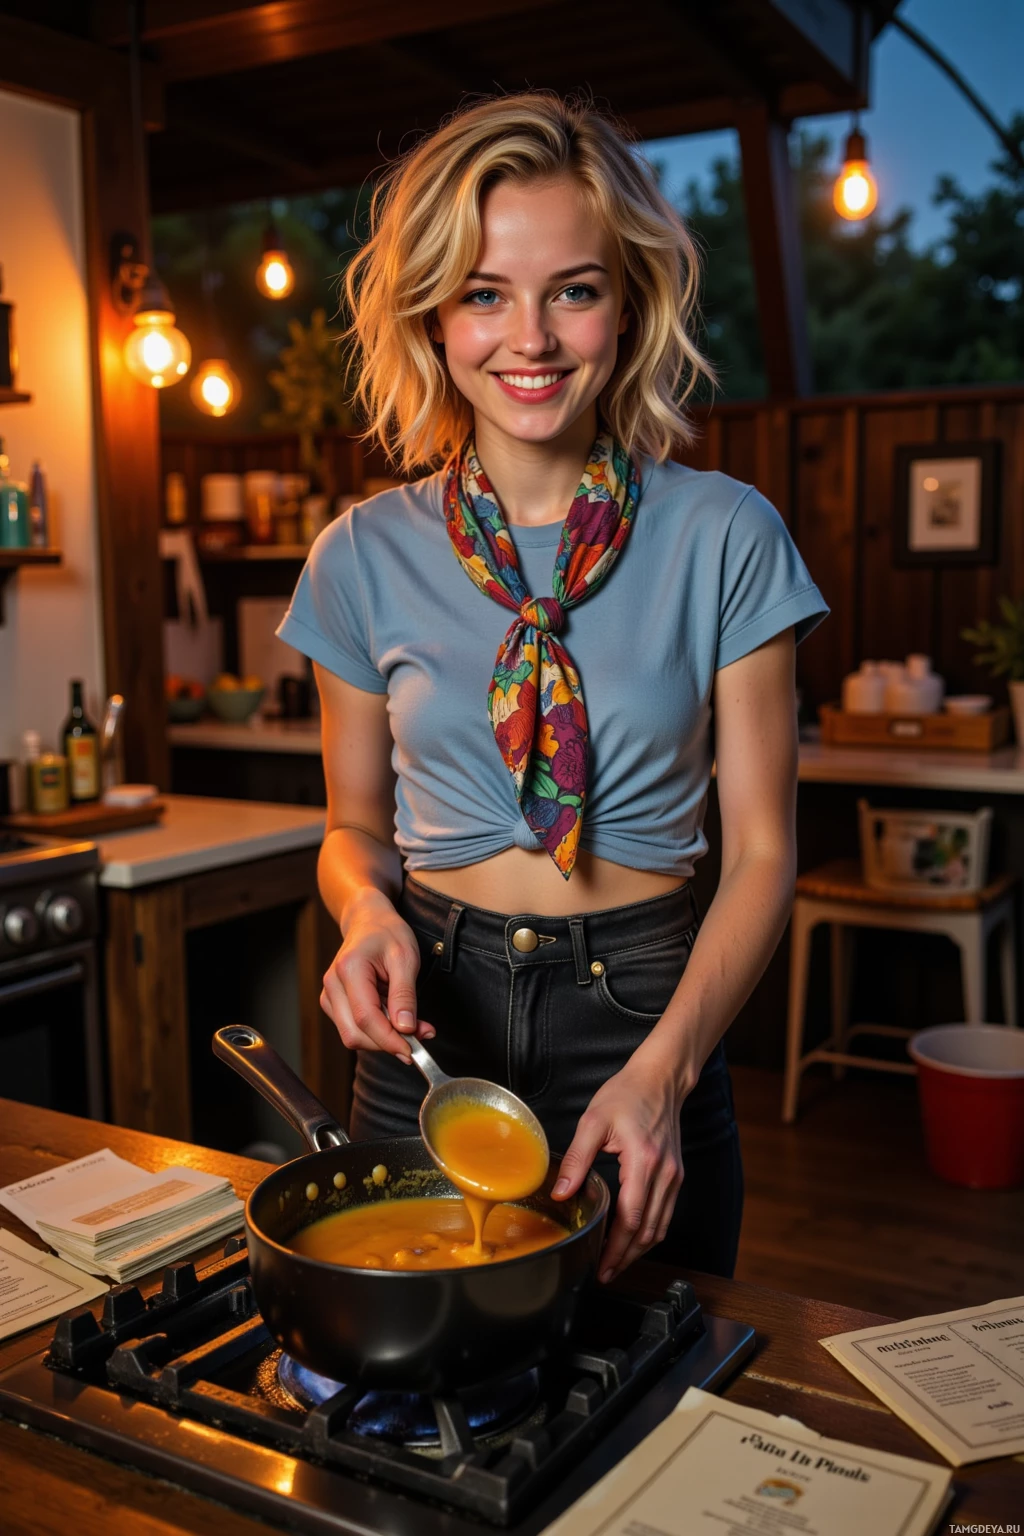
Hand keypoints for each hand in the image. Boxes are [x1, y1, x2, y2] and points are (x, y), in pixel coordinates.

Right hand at [320, 888, 435, 1060]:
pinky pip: (353, 1029)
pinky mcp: (333, 1004)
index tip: (414, 1050)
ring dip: (384, 1039)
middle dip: (389, 1043)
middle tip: (421, 1036)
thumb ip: (404, 995)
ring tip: (412, 1024)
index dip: (390, 1040)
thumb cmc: (387, 934)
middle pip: (355, 1034)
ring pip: (353, 1036)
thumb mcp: (405, 958)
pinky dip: (377, 1031)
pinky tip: (393, 1017)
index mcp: (349, 969)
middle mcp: (332, 985)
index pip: (365, 1018)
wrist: (368, 921)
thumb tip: (405, 1029)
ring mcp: (329, 996)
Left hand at [551, 1054, 683, 1282]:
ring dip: (639, 1249)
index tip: (601, 1265)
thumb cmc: (627, 1094)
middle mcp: (664, 1173)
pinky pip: (665, 1213)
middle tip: (605, 1273)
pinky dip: (650, 1231)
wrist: (660, 1079)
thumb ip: (577, 1160)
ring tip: (617, 1263)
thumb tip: (561, 1193)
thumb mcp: (593, 1121)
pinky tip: (633, 1237)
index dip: (616, 1248)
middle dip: (627, 1257)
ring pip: (660, 1226)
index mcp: (643, 1161)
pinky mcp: (676, 1174)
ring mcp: (674, 1175)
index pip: (631, 1217)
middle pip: (648, 1230)